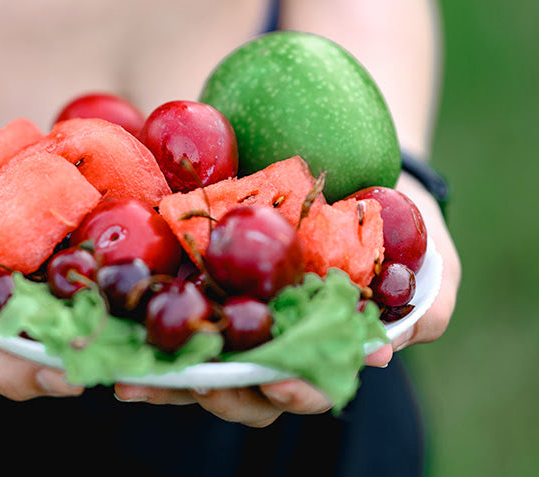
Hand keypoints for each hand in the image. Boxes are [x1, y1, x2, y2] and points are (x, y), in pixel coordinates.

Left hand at [113, 173, 460, 427]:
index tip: (282, 383)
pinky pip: (157, 314)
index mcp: (321, 340)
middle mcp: (269, 338)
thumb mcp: (424, 239)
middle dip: (221, 392)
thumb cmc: (386, 207)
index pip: (306, 383)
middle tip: (201, 383)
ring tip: (136, 375)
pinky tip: (110, 331)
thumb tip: (386, 348)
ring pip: (192, 362)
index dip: (295, 390)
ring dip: (164, 376)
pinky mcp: (186, 282)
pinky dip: (135, 329)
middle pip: (241, 387)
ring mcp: (224, 313)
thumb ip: (428, 291)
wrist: (336, 146)